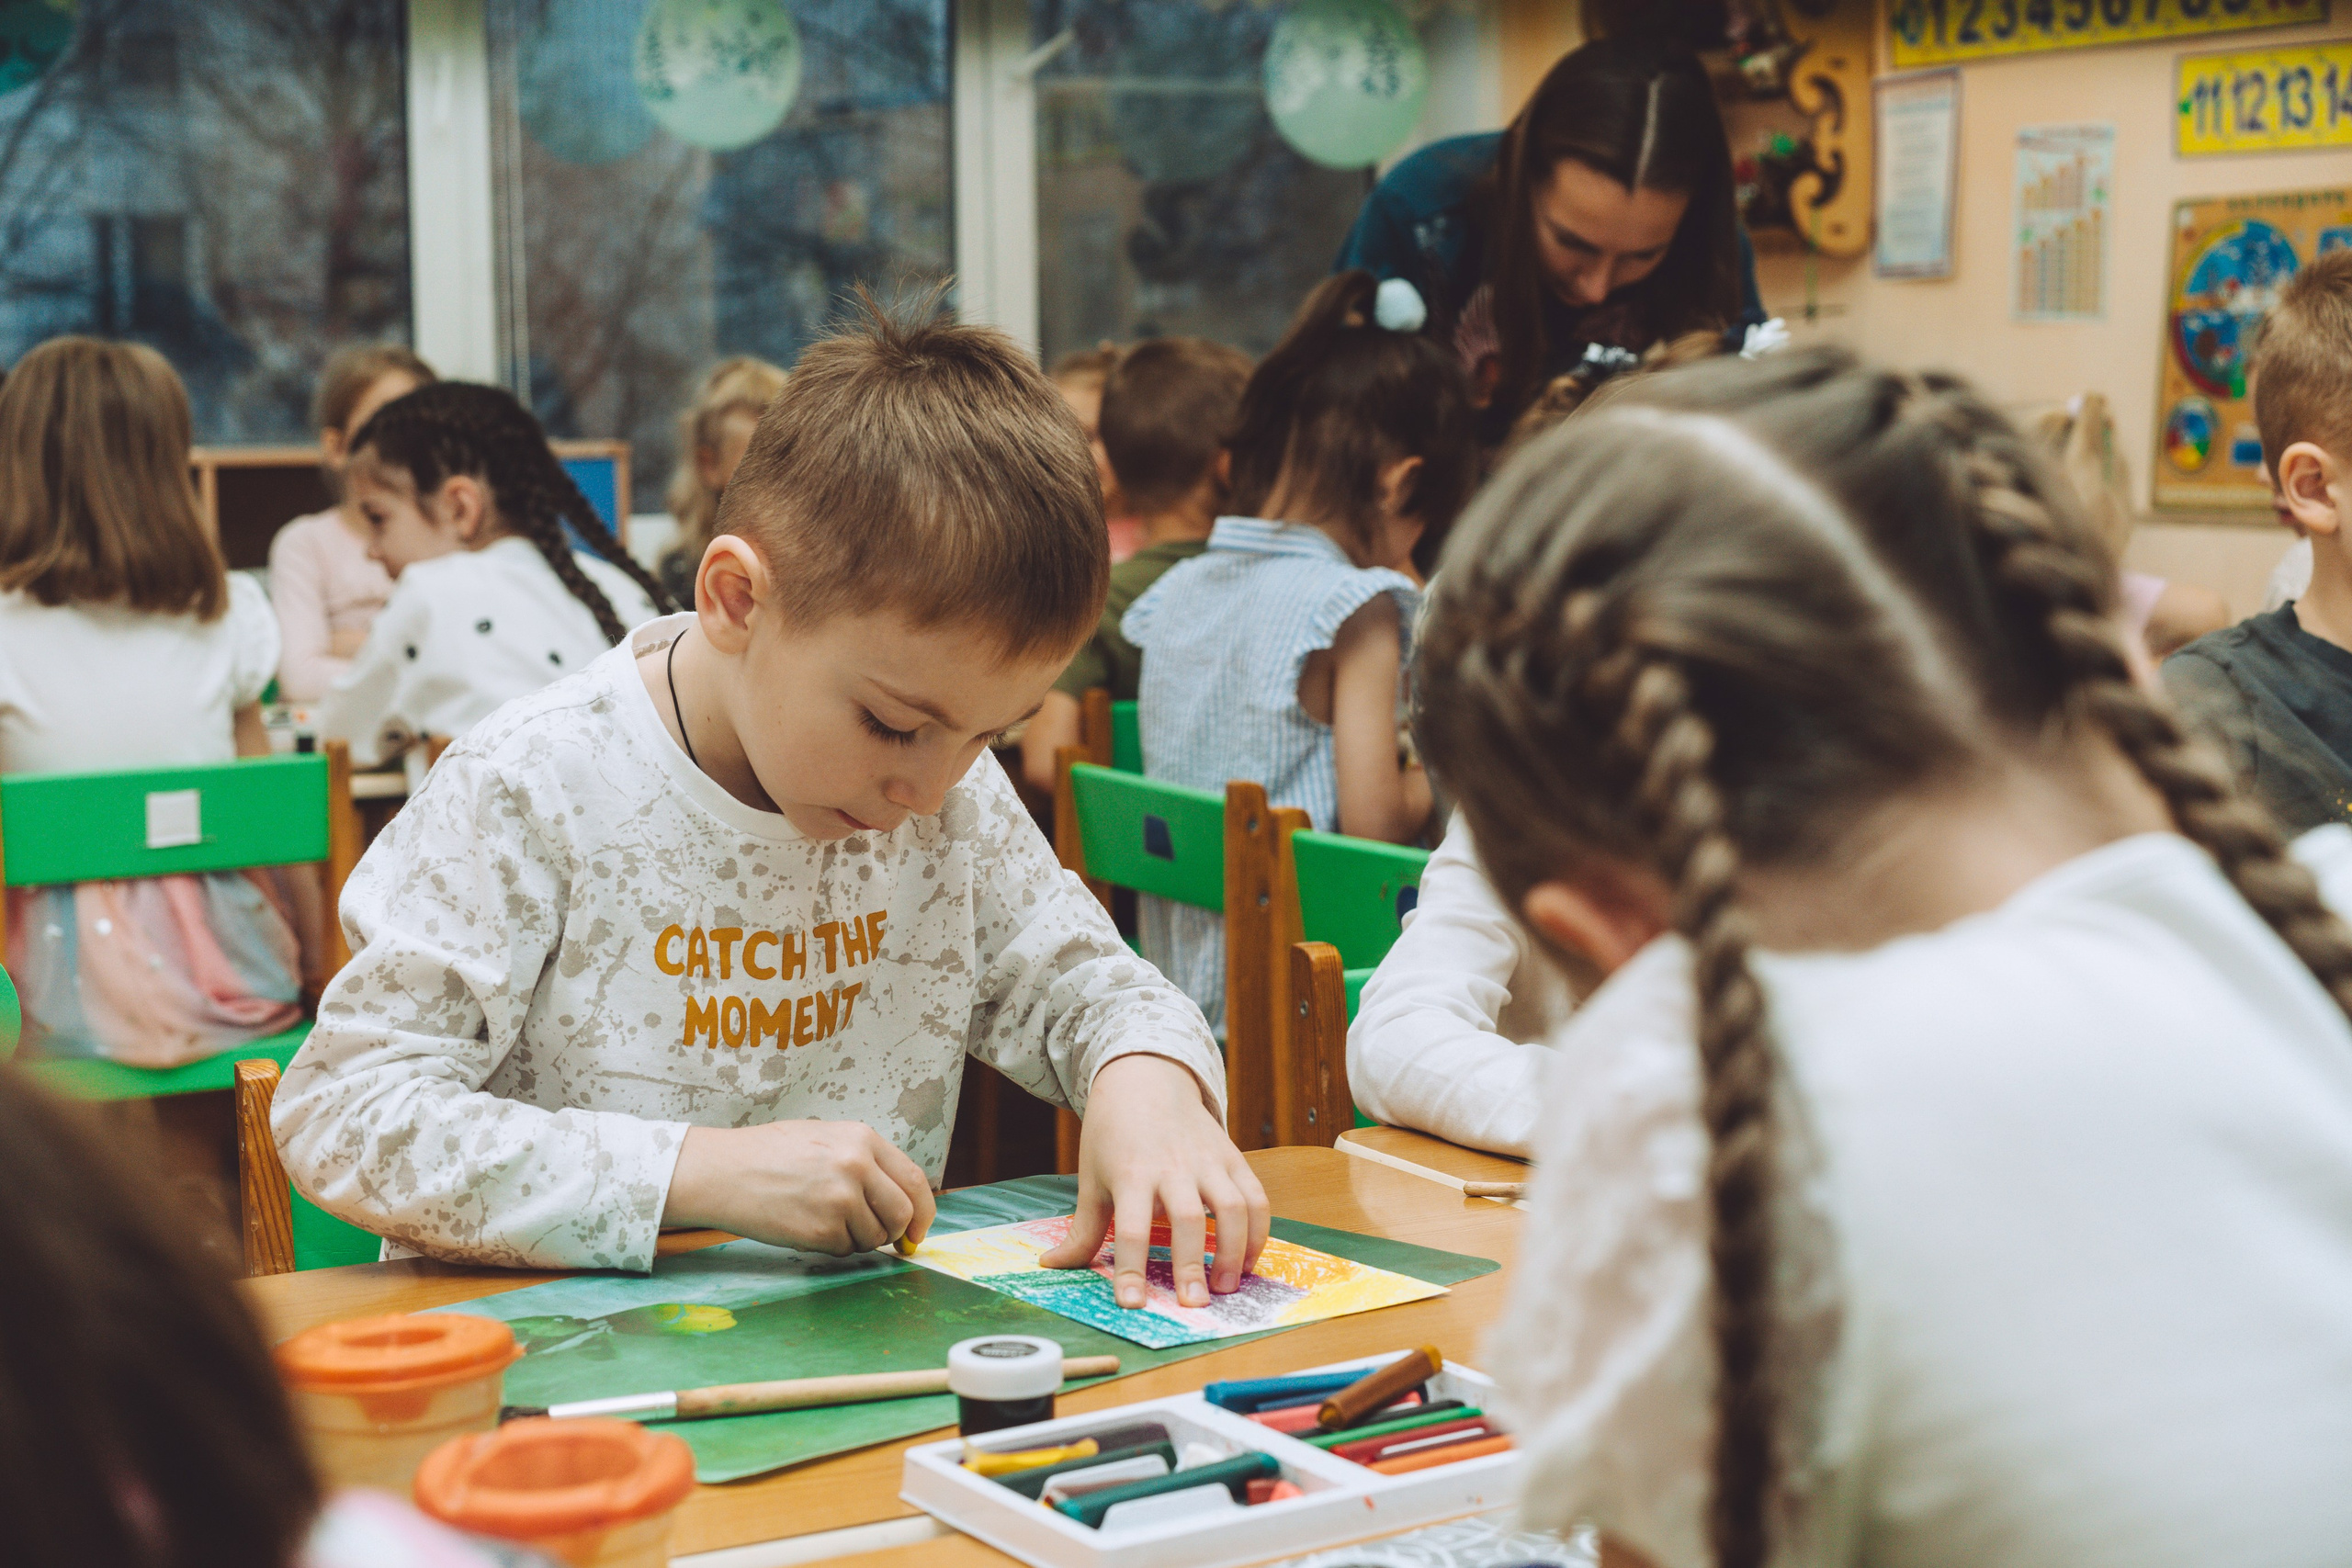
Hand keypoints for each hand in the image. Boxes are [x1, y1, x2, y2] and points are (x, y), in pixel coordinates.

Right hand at [662, 1120, 935, 1255]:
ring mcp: (840, 1200)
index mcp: (862, 1139)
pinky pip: (845, 1249)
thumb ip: (866, 1163)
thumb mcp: (826, 1139)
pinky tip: (807, 1226)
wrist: (723, 1171)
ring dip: (858, 1238)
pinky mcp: (821, 1230)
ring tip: (824, 1219)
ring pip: (874, 1237)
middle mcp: (857, 1167)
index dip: (923, 1211)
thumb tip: (901, 1199)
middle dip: (895, 1232)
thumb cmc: (770, 1154)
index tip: (919, 1229)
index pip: (914, 1180)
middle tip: (881, 1238)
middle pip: (902, 1214)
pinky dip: (833, 1246)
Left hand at [1041, 1054, 1269, 1309]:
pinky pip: (1255, 1197)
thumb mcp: (1091, 1177)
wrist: (1146, 1078)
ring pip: (1231, 1207)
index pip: (1129, 1228)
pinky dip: (1259, 1231)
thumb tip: (1051, 1266)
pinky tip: (1248, 1260)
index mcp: (1130, 1174)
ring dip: (1234, 1251)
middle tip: (1193, 1304)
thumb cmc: (1113, 1133)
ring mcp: (1208, 1160)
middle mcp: (1172, 1167)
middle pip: (1186, 1219)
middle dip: (1192, 1264)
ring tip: (1226, 1287)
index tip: (1132, 1303)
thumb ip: (1082, 1228)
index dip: (1130, 1269)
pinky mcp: (1233, 1157)